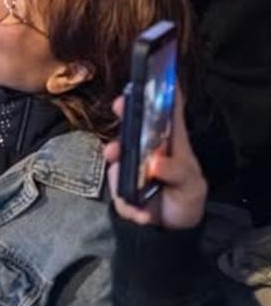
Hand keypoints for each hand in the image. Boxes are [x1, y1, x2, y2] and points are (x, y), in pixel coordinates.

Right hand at [105, 88, 207, 229]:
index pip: (170, 112)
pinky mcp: (118, 179)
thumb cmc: (184, 201)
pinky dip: (127, 200)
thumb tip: (155, 162)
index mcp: (173, 143)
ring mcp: (132, 161)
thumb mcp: (190, 187)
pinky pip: (115, 181)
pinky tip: (139, 212)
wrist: (165, 233)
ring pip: (117, 148)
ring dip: (119, 160)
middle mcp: (149, 146)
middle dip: (126, 110)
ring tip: (132, 186)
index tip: (159, 72)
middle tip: (120, 104)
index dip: (166, 91)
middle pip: (135, 120)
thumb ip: (176, 173)